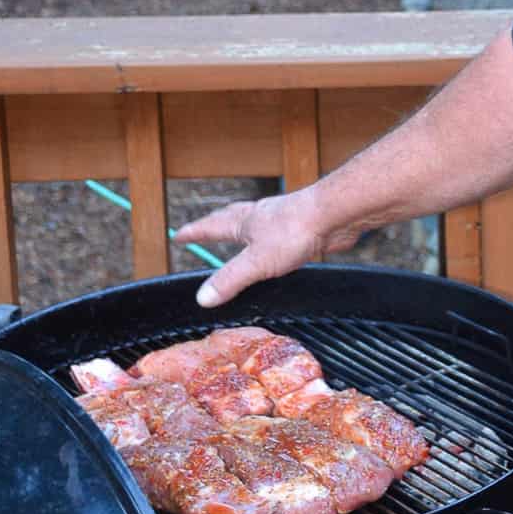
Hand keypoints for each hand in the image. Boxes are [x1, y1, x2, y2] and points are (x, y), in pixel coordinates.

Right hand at [173, 180, 376, 307]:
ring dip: (246, 229)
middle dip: (216, 223)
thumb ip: (230, 280)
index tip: (178, 235)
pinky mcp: (302, 228)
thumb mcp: (256, 262)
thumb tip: (202, 298)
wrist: (334, 215)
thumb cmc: (294, 231)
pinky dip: (272, 240)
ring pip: (257, 224)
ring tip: (242, 236)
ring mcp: (282, 220)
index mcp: (244, 222)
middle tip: (207, 225)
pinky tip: (280, 248)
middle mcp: (261, 216)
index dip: (194, 232)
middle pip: (232, 217)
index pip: (211, 227)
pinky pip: (280, 235)